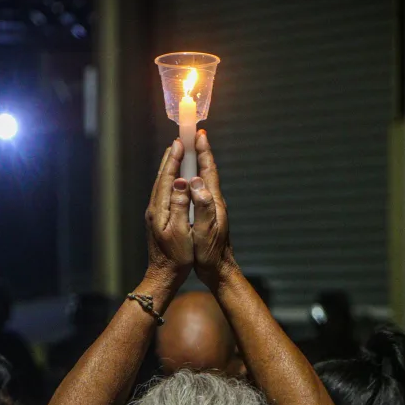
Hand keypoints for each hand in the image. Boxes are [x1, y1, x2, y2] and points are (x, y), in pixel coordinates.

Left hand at [145, 139, 193, 285]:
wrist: (163, 275)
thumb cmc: (176, 257)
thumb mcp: (181, 231)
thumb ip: (179, 205)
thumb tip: (179, 182)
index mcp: (159, 209)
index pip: (166, 178)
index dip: (174, 159)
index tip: (181, 142)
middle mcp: (154, 208)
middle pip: (162, 177)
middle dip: (171, 158)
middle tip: (179, 141)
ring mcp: (155, 214)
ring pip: (162, 184)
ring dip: (169, 168)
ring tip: (177, 154)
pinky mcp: (158, 219)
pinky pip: (164, 193)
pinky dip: (169, 181)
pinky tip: (174, 181)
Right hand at [189, 130, 236, 289]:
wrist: (218, 270)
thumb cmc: (210, 253)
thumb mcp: (205, 230)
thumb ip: (202, 206)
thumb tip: (197, 182)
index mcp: (214, 202)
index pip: (209, 170)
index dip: (203, 151)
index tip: (199, 134)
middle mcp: (214, 202)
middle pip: (206, 171)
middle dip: (199, 152)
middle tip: (192, 136)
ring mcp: (211, 208)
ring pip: (202, 180)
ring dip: (195, 164)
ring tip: (187, 153)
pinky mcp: (206, 215)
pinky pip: (198, 191)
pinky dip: (192, 180)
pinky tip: (186, 182)